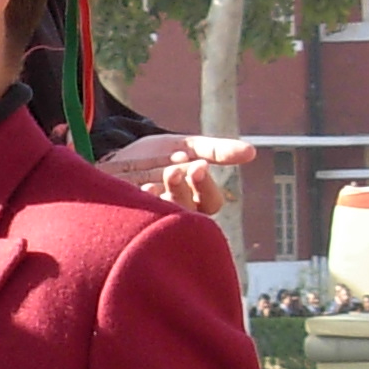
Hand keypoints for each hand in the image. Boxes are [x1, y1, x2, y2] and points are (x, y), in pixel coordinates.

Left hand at [98, 132, 256, 216]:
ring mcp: (153, 219)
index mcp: (196, 199)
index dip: (206, 186)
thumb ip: (217, 150)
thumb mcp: (188, 147)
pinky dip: (140, 206)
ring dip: (162, 200)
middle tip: (174, 170)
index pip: (211, 202)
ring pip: (165, 219)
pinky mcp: (128, 219)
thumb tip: (252, 152)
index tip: (199, 166)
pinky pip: (137, 221)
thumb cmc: (158, 157)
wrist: (116, 157)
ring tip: (154, 183)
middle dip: (182, 189)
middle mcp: (177, 215)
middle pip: (188, 211)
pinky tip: (138, 192)